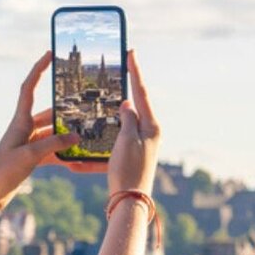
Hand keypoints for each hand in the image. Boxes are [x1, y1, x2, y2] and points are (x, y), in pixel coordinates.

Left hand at [0, 52, 79, 207]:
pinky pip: (51, 150)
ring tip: (88, 132)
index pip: (29, 88)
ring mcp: (27, 144)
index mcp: (19, 122)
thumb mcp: (30, 156)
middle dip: (65, 110)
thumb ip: (54, 144)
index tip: (49, 54)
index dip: (39, 69)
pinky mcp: (29, 159)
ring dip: (67, 134)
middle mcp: (23, 129)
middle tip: (86, 105)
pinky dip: (63, 153)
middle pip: (48, 113)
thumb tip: (76, 135)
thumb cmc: (2, 172)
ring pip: (52, 133)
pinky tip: (78, 158)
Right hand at [107, 51, 159, 196]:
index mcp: (151, 126)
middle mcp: (150, 133)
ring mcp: (142, 143)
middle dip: (126, 87)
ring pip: (126, 119)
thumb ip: (128, 118)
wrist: (129, 201)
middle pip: (136, 104)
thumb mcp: (126, 140)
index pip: (141, 92)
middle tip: (120, 67)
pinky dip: (110, 129)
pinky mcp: (133, 153)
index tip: (131, 52)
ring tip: (106, 95)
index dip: (134, 71)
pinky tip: (103, 123)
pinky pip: (120, 135)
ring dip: (116, 109)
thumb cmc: (128, 171)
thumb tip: (127, 103)